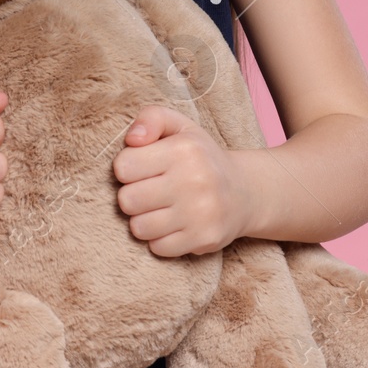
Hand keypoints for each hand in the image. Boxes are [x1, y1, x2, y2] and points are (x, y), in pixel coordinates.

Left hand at [113, 104, 252, 256]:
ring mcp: (201, 213)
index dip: (127, 168)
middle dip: (132, 196)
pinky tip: (173, 225)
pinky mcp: (204, 239)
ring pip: (139, 228)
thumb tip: (132, 139)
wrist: (244, 192)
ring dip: (143, 220)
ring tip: (160, 209)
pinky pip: (158, 248)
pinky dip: (160, 239)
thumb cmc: (199, 156)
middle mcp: (195, 180)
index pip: (123, 166)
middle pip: (127, 200)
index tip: (142, 168)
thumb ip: (150, 118)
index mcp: (184, 149)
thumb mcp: (178, 126)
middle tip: (149, 191)